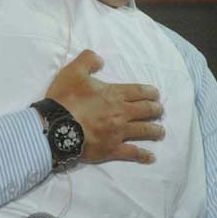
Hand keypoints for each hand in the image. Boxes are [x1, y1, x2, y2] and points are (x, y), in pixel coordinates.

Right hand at [45, 50, 163, 163]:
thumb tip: (101, 60)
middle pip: (147, 111)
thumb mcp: (72, 72)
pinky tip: (151, 157)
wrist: (55, 127)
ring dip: (155, 131)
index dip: (151, 93)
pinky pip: (132, 153)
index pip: (140, 92)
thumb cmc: (64, 99)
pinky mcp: (112, 149)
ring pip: (144, 131)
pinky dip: (144, 155)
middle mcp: (121, 113)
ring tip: (160, 132)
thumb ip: (87, 60)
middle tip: (159, 111)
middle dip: (156, 110)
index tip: (155, 95)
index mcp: (114, 94)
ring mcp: (118, 133)